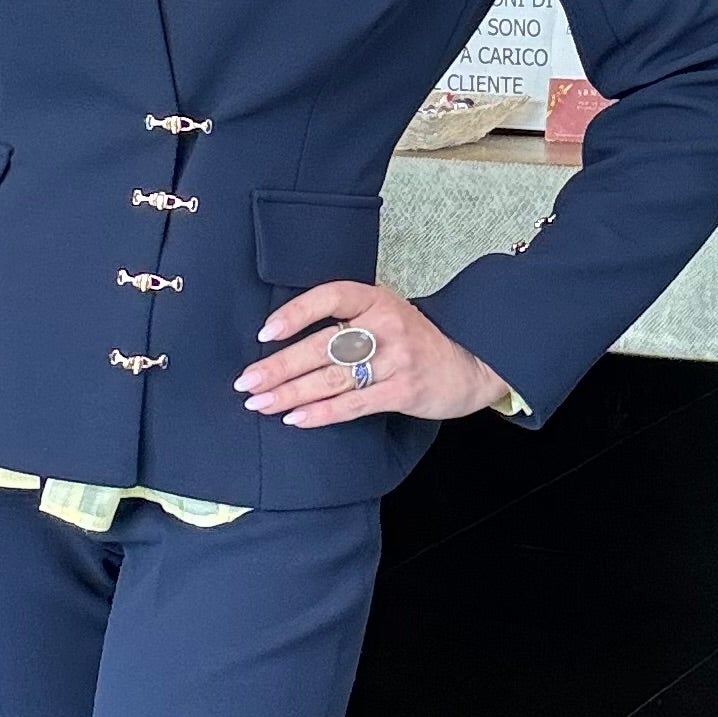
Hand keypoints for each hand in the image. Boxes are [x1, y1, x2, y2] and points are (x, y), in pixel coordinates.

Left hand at [234, 281, 509, 428]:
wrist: (471, 361)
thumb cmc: (415, 339)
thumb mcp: (386, 313)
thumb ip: (347, 319)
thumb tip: (287, 338)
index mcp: (376, 299)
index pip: (329, 298)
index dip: (296, 313)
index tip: (266, 332)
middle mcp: (385, 325)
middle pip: (322, 346)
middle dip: (278, 367)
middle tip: (246, 382)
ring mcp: (395, 359)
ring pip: (332, 378)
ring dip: (291, 393)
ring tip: (260, 403)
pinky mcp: (402, 390)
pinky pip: (353, 404)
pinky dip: (321, 413)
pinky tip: (296, 419)